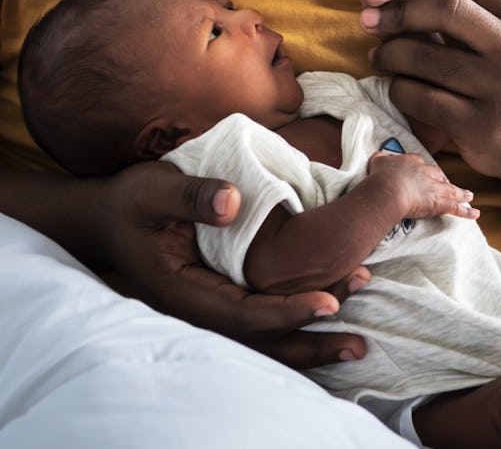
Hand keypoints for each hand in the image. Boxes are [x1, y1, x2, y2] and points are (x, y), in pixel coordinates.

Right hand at [93, 160, 367, 367]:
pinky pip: (261, 326)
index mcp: (182, 292)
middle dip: (308, 343)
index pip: (242, 314)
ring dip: (308, 344)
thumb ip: (191, 196)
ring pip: (262, 342)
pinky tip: (330, 318)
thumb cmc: (132, 203)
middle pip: (259, 342)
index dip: (286, 311)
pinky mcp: (222, 302)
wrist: (109, 219)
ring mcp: (210, 311)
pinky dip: (294, 328)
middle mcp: (199, 312)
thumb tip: (233, 203)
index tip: (328, 304)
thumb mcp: (154, 190)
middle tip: (356, 342)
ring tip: (355, 344)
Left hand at [359, 0, 500, 185]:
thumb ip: (479, 11)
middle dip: (399, 11)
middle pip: (445, 10)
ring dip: (390, 54)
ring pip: (424, 58)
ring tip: (381, 56)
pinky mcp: (479, 126)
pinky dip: (399, 89)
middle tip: (371, 20)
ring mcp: (500, 89)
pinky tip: (398, 87)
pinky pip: (420, 98)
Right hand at [367, 151, 478, 220]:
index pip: (421, 164)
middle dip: (444, 181)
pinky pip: (456, 208)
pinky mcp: (439, 203)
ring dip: (461, 193)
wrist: (389, 188)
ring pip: (451, 190)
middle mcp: (427, 173)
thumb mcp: (378, 161)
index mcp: (413, 162)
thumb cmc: (380, 175)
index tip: (424, 172)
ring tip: (469, 196)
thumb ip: (381, 158)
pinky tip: (475, 214)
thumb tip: (381, 157)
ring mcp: (435, 188)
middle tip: (448, 184)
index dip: (424, 170)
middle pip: (439, 176)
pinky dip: (466, 212)